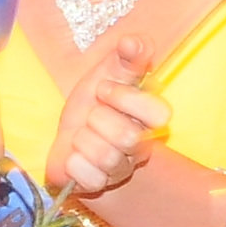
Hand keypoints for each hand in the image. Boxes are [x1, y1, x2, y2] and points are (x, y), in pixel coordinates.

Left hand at [41, 36, 169, 200]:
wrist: (66, 137)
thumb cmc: (93, 104)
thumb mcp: (107, 75)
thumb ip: (126, 58)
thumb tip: (133, 40)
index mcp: (149, 117)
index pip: (159, 114)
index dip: (125, 99)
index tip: (103, 89)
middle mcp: (141, 146)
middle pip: (128, 137)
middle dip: (98, 120)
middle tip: (90, 116)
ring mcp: (121, 169)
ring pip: (106, 157)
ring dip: (83, 141)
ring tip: (82, 136)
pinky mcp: (98, 186)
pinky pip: (86, 177)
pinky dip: (72, 163)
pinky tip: (74, 157)